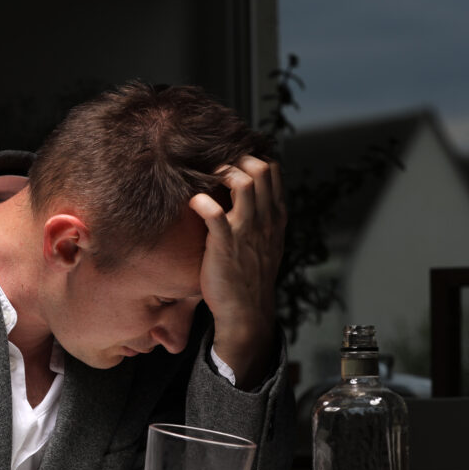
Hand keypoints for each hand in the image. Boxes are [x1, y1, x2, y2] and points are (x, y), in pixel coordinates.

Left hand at [188, 156, 285, 388]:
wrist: (246, 312)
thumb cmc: (250, 277)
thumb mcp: (267, 243)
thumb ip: (262, 217)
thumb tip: (248, 194)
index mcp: (276, 217)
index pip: (273, 171)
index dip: (250, 157)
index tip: (229, 160)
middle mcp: (265, 220)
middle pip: (261, 168)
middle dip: (236, 158)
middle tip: (214, 166)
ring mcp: (247, 232)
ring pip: (243, 183)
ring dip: (221, 173)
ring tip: (203, 179)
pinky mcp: (225, 246)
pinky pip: (214, 213)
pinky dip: (201, 201)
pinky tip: (192, 202)